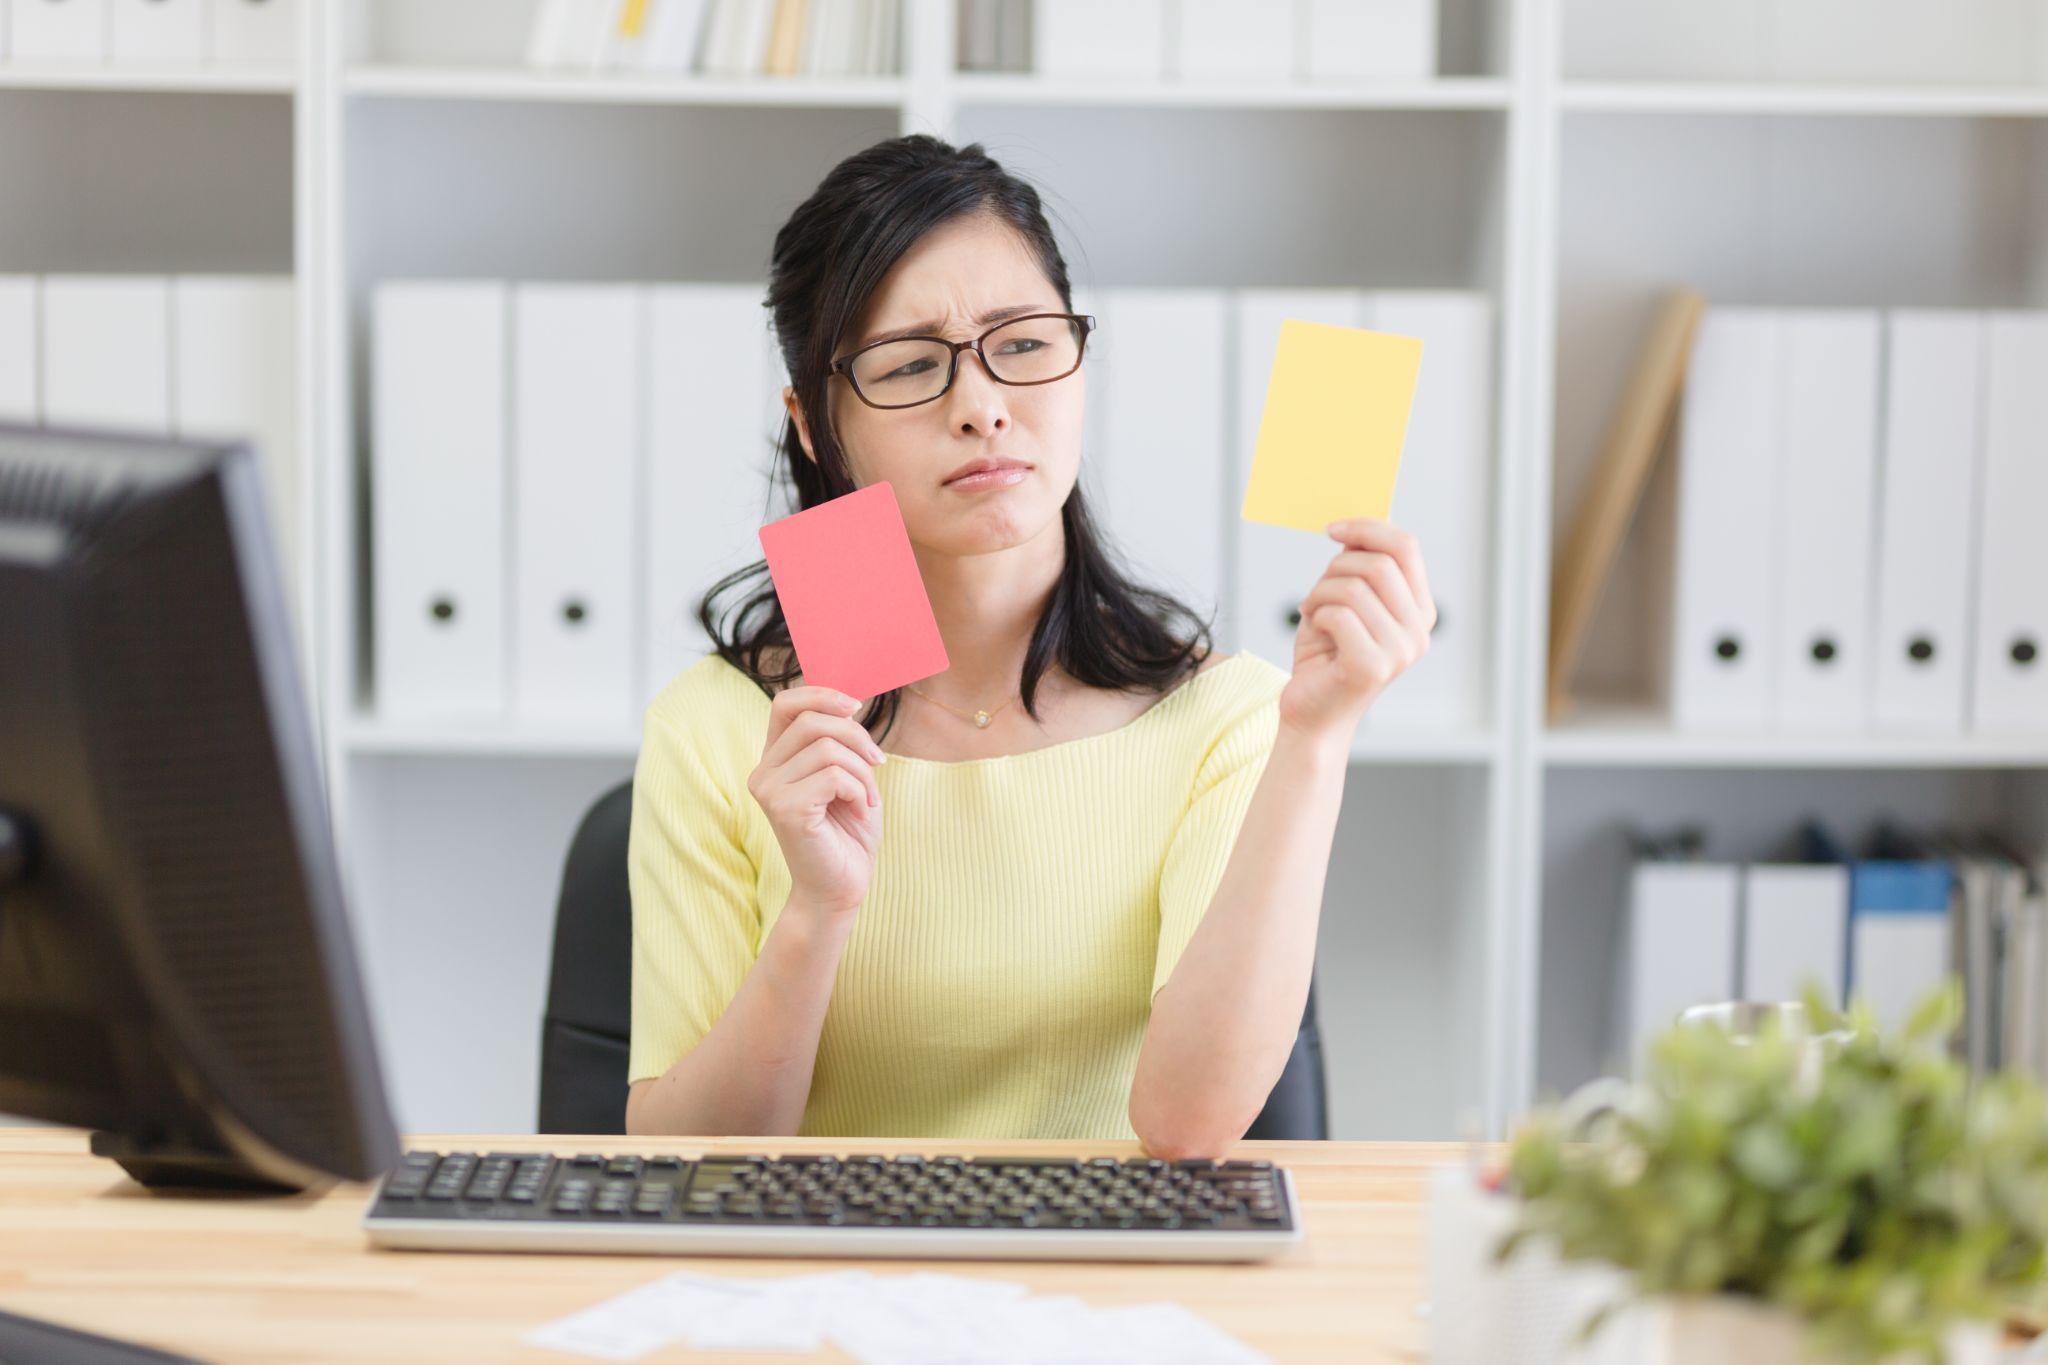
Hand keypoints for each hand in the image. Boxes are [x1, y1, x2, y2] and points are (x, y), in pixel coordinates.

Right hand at [746, 685, 884, 918]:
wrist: (841, 887)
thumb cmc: (847, 833)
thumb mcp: (846, 775)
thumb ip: (837, 741)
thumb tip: (849, 701)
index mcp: (774, 759)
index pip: (785, 704)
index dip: (822, 695)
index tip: (856, 707)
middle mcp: (763, 772)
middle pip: (813, 720)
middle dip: (857, 736)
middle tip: (879, 763)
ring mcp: (769, 791)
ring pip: (828, 748)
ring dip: (863, 771)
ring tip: (868, 797)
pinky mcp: (785, 809)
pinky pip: (835, 775)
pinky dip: (860, 790)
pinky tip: (860, 811)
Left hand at [1277, 517, 1437, 745]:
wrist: (1311, 714)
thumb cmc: (1326, 656)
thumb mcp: (1344, 601)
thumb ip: (1357, 567)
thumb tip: (1356, 526)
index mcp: (1419, 611)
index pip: (1407, 548)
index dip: (1368, 528)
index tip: (1333, 528)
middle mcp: (1418, 632)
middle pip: (1379, 563)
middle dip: (1336, 567)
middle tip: (1317, 591)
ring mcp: (1400, 653)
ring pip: (1354, 587)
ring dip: (1320, 593)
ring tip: (1313, 613)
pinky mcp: (1372, 668)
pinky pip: (1339, 615)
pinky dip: (1316, 615)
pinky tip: (1314, 633)